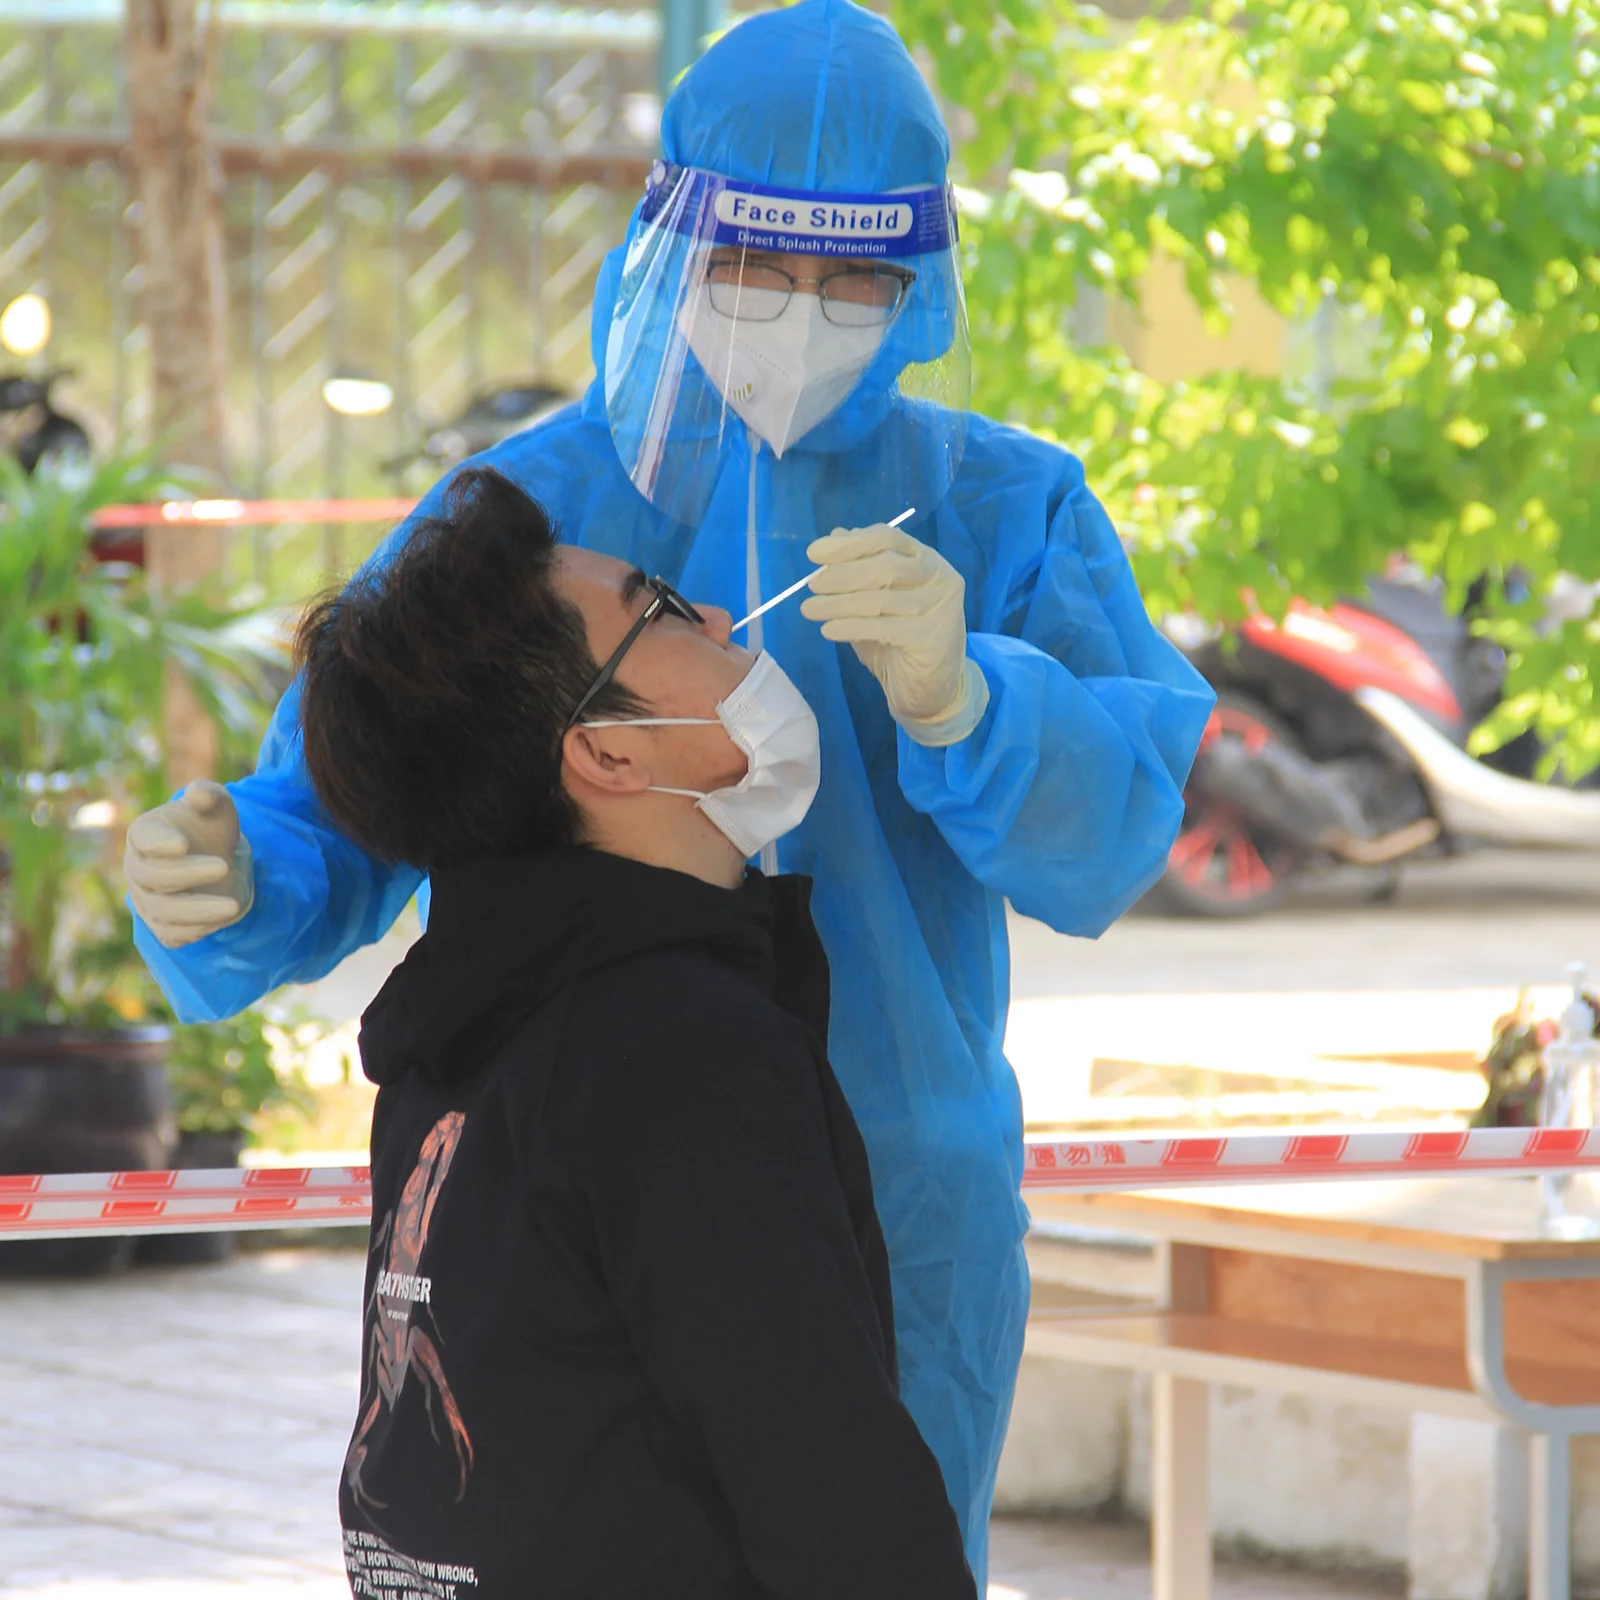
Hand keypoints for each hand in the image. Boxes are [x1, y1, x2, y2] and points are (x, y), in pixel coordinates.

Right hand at [124, 780, 253, 949]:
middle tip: (225, 866)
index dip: (159, 843)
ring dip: (199, 910)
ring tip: (234, 905)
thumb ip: (208, 796)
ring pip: (163, 911)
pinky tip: (224, 917)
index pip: (144, 838)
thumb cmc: (209, 826)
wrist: (216, 857)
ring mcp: (146, 900)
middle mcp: (137, 868)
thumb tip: (200, 793)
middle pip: (152, 877)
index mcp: (144, 833)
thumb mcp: (215, 806)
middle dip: (189, 874)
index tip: (182, 844)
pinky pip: (174, 933)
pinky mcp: (162, 925)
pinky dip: (198, 928)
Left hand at [801, 522, 988, 746]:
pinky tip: (829, 630)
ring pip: (881, 599)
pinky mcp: (932, 638)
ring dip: (838, 603)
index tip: (815, 554)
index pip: (888, 538)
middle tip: (812, 586)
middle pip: (886, 566)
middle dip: (842, 574)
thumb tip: (835, 535)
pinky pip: (884, 628)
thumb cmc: (900, 639)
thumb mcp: (877, 599)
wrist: (929, 687)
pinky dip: (851, 627)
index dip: (849, 544)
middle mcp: (939, 578)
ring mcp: (939, 608)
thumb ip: (861, 568)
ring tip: (809, 610)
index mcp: (926, 559)